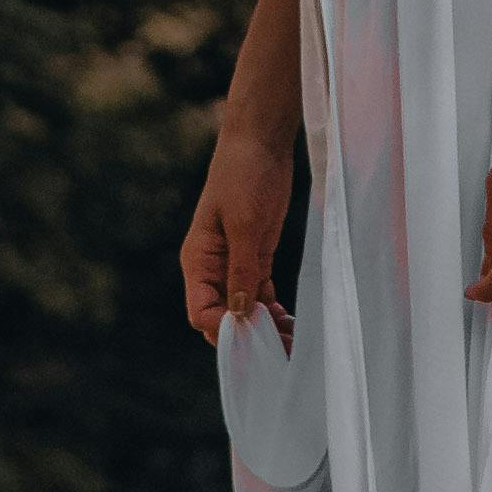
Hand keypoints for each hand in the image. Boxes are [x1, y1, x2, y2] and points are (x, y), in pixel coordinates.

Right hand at [182, 124, 295, 344]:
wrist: (260, 141)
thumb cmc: (244, 175)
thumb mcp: (245, 224)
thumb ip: (242, 270)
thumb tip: (239, 313)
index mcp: (198, 261)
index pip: (202, 312)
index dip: (226, 330)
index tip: (257, 340)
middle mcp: (212, 268)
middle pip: (223, 316)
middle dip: (248, 336)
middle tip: (282, 351)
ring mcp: (234, 263)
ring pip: (244, 308)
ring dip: (265, 327)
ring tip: (293, 342)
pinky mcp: (256, 255)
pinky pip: (259, 293)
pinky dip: (272, 310)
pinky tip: (290, 322)